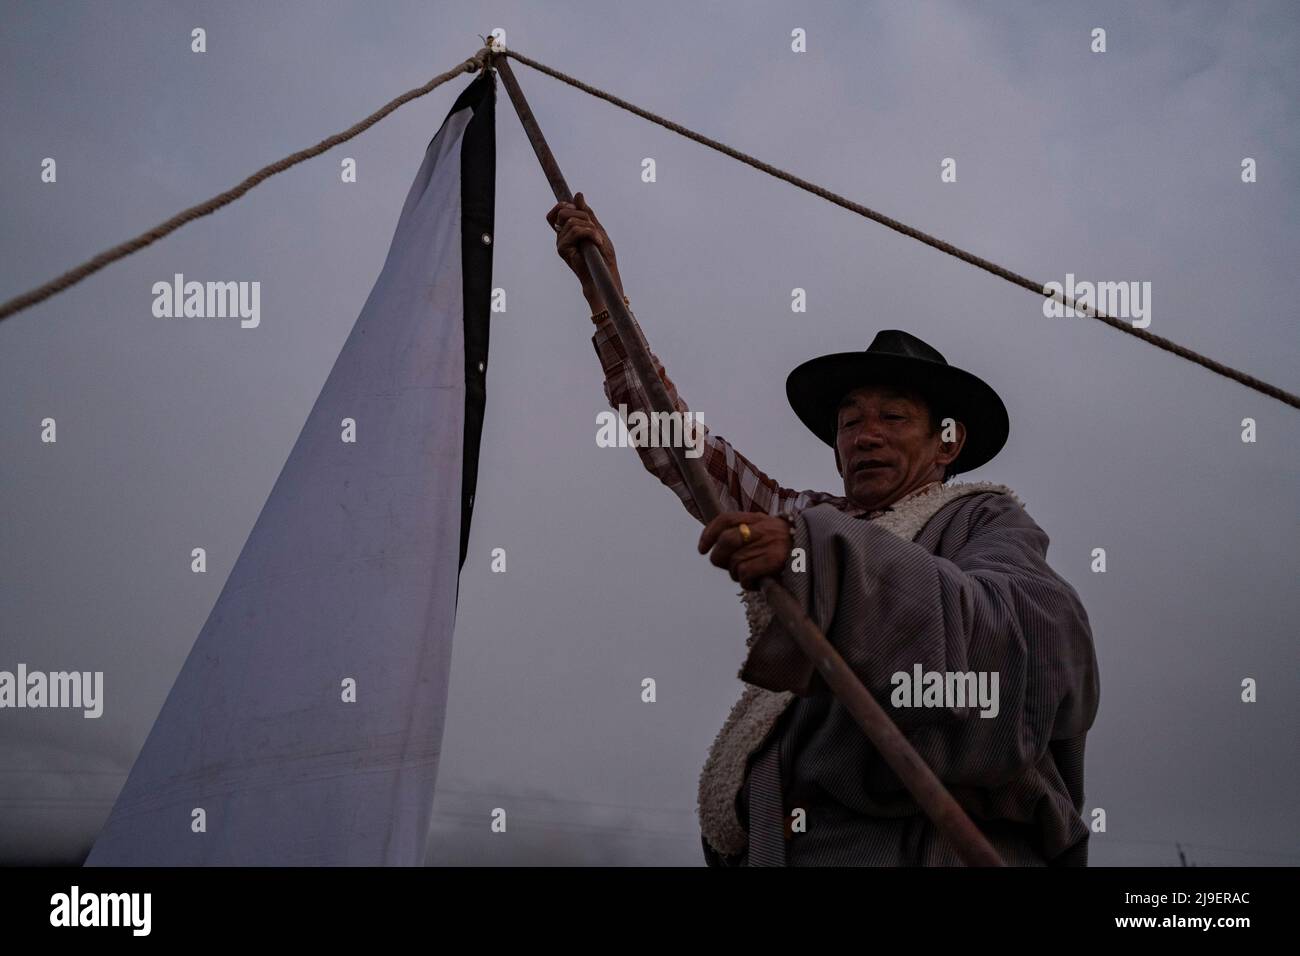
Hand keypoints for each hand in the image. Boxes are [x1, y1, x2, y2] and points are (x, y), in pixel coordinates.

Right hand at [545, 192, 623, 313]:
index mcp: (567, 231)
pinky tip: (598, 242)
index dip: (565, 205)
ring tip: (598, 239)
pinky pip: (575, 230)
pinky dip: (590, 233)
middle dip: (583, 215)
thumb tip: (578, 195)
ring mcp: (560, 243)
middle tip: (594, 229)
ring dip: (590, 227)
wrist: (605, 274)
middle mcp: (561, 237)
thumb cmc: (602, 256)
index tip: (583, 213)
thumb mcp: (596, 228)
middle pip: (563, 211)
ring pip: (572, 221)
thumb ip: (587, 213)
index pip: (556, 211)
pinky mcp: (563, 250)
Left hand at [697, 512, 792, 590]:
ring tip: (750, 576)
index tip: (702, 549)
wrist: (818, 553)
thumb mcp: (767, 533)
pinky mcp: (774, 559)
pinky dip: (746, 583)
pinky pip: (745, 573)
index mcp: (758, 518)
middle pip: (725, 541)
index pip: (725, 519)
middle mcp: (762, 528)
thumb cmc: (787, 549)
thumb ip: (745, 534)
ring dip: (737, 574)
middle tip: (728, 566)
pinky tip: (757, 583)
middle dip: (719, 558)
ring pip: (734, 562)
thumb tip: (717, 548)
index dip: (709, 534)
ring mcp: (768, 543)